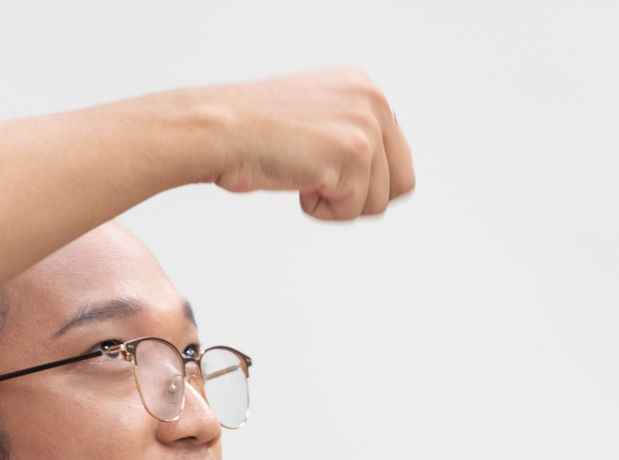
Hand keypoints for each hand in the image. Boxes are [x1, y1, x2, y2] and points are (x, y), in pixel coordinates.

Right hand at [196, 69, 415, 220]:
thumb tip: (377, 172)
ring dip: (336, 203)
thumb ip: (349, 131)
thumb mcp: (313, 116)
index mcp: (364, 88)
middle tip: (319, 182)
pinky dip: (318, 209)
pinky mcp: (353, 155)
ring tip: (301, 174)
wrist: (218, 130)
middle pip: (400, 183)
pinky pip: (351, 211)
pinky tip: (294, 180)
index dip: (361, 178)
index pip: (397, 155)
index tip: (325, 168)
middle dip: (359, 195)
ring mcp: (365, 127)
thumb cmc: (250, 129)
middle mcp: (372, 100)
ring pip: (377, 203)